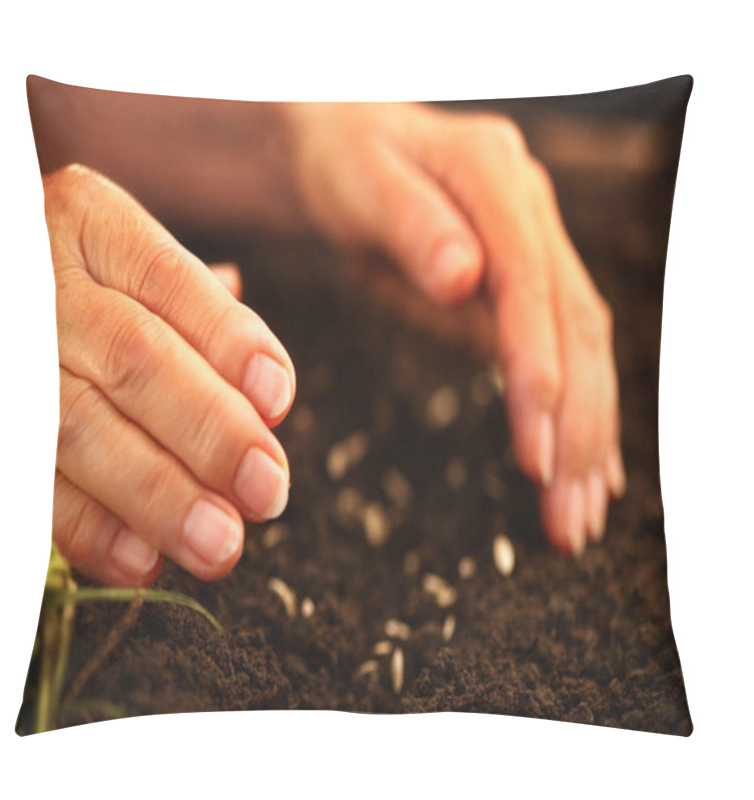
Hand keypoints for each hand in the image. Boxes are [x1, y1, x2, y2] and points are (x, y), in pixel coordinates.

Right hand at [46, 165, 294, 585]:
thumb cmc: (84, 286)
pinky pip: (26, 482)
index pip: (173, 279)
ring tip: (220, 543)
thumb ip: (200, 317)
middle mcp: (34, 277)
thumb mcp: (130, 268)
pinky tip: (142, 558)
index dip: (230, 343)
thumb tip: (270, 392)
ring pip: (77, 426)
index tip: (279, 401)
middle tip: (267, 493)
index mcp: (89, 221)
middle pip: (134, 358)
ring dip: (157, 495)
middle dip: (210, 432)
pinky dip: (86, 527)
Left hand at [283, 103, 624, 554]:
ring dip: (587, 439)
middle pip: (577, 332)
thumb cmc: (345, 163)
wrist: (353, 146)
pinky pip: (565, 353)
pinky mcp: (528, 285)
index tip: (535, 457)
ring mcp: (537, 248)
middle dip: (575, 431)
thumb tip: (466, 277)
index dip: (539, 374)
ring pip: (584, 351)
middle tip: (567, 520)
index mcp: (495, 178)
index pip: (532, 289)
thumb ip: (410, 225)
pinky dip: (576, 417)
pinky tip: (583, 472)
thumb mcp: (360, 184)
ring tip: (577, 519)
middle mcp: (532, 214)